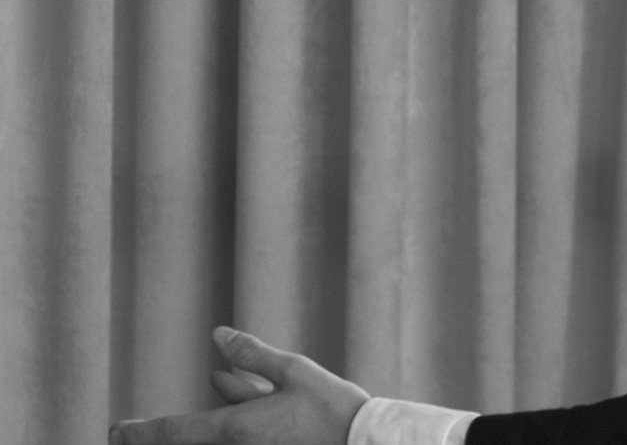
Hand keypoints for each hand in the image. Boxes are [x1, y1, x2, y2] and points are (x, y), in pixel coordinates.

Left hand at [109, 327, 369, 444]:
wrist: (365, 442)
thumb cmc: (332, 406)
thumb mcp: (293, 371)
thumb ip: (252, 355)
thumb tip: (219, 337)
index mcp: (235, 428)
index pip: (171, 432)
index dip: (139, 432)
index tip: (116, 431)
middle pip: (188, 441)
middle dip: (160, 434)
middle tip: (128, 432)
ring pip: (218, 433)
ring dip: (204, 421)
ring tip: (201, 395)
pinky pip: (240, 436)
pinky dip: (232, 419)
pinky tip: (232, 387)